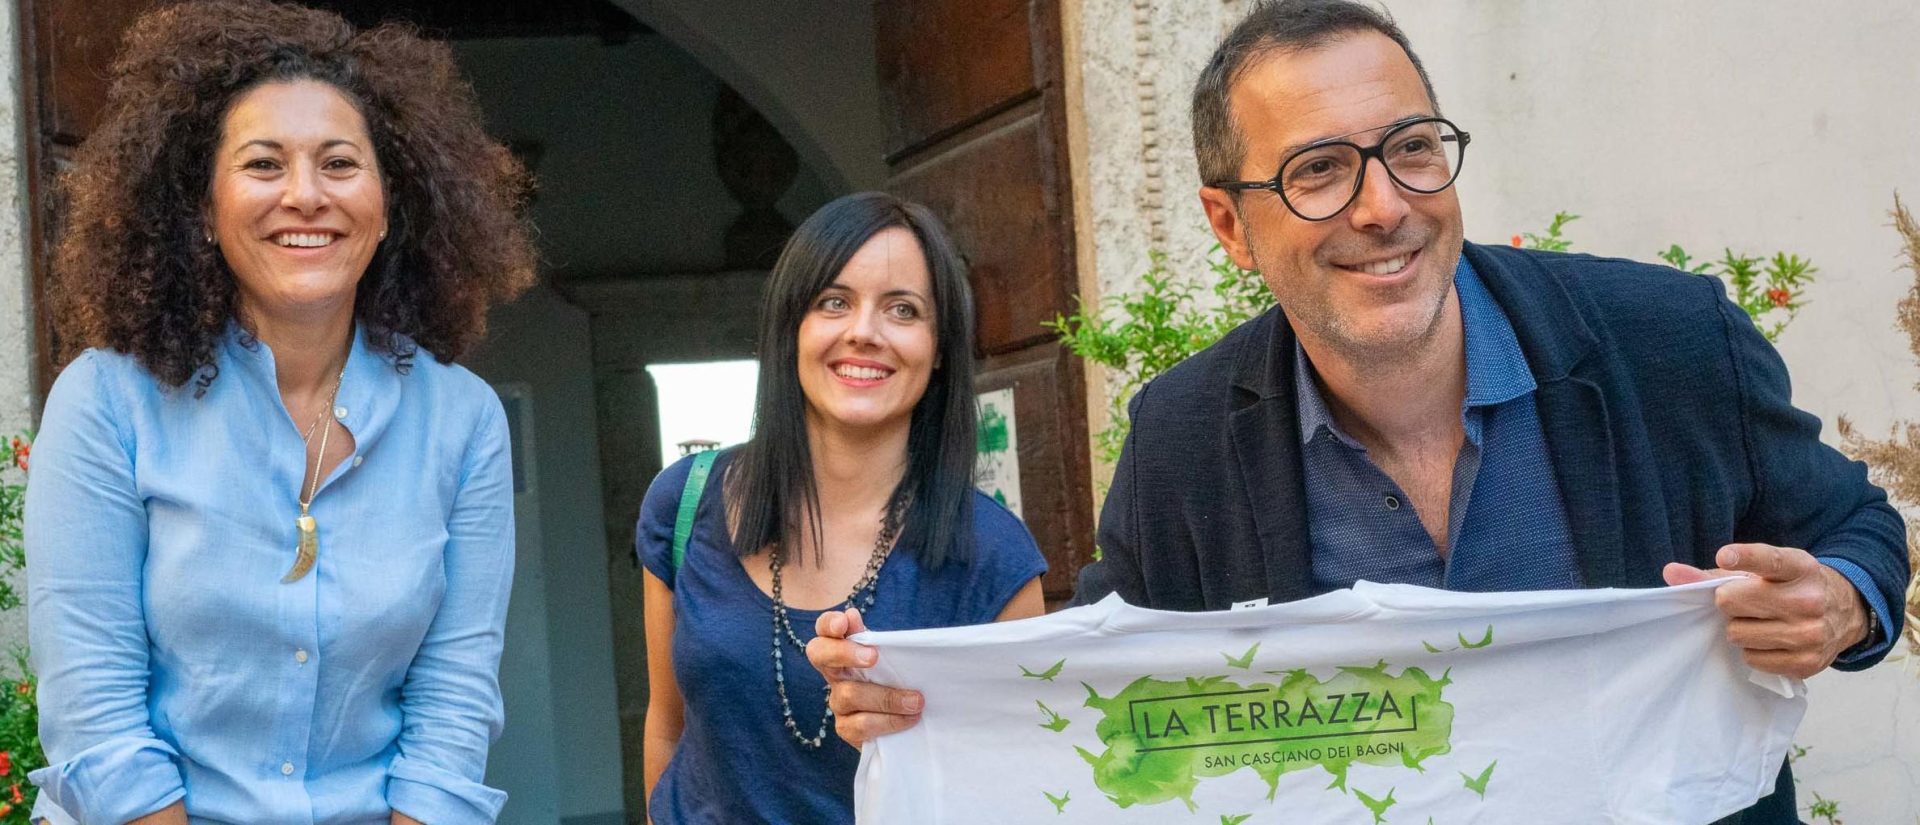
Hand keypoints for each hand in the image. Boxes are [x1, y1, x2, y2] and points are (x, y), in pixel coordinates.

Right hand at [806, 608, 922, 748]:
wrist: (905, 721)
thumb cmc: (897, 678)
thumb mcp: (892, 657)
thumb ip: (875, 639)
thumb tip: (852, 615)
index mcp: (843, 648)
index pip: (824, 629)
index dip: (829, 623)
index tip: (845, 622)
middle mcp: (833, 673)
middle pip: (820, 655)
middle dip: (844, 652)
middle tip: (873, 656)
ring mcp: (837, 701)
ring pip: (849, 694)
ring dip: (887, 697)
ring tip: (916, 701)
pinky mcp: (846, 728)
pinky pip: (860, 725)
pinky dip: (889, 721)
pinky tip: (910, 719)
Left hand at [1663, 543, 1871, 678]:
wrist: (1845, 612)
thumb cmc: (1789, 586)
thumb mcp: (1763, 571)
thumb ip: (1715, 572)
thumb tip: (1671, 573)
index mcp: (1798, 568)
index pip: (1769, 561)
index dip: (1744, 558)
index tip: (1723, 556)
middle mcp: (1809, 600)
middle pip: (1733, 602)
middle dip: (1730, 602)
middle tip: (1746, 602)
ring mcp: (1810, 633)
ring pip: (1737, 634)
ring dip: (1740, 628)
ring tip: (1760, 621)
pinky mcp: (1808, 662)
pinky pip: (1752, 659)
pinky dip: (1753, 650)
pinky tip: (1770, 639)